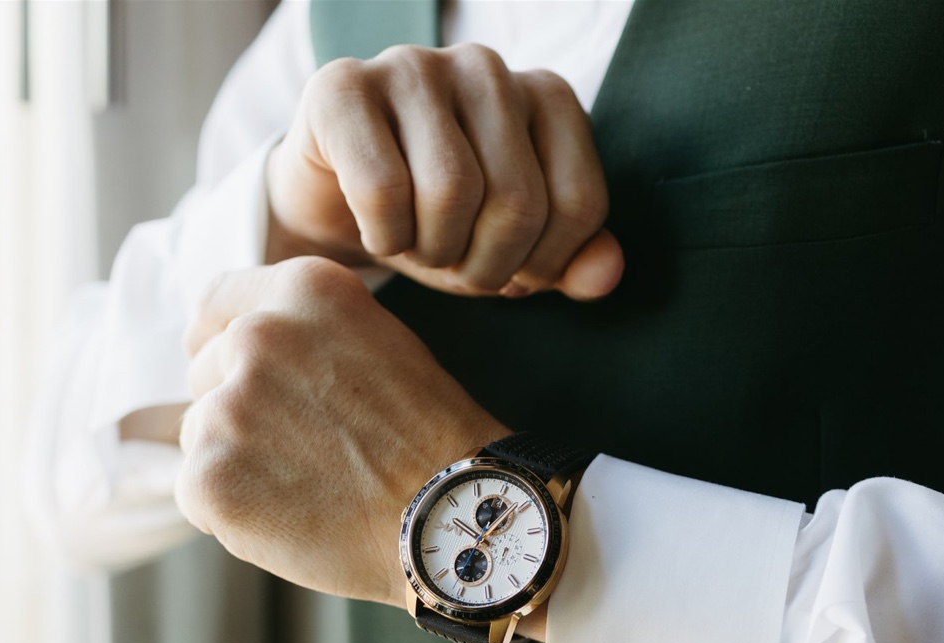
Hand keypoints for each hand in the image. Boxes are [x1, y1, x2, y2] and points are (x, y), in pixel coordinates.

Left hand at [176, 256, 508, 604]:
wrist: (453, 518)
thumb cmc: (433, 442)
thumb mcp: (381, 345)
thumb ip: (310, 333)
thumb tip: (236, 346)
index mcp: (306, 292)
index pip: (217, 301)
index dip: (225, 340)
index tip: (245, 374)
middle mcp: (259, 335)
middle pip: (205, 370)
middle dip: (238, 407)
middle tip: (304, 450)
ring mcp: (228, 407)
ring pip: (199, 432)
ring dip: (236, 460)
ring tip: (309, 487)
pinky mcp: (209, 476)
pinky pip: (197, 491)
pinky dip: (234, 511)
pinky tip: (294, 517)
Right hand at [266, 44, 623, 300]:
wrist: (335, 197)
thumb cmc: (438, 220)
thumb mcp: (514, 250)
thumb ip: (569, 262)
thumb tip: (607, 275)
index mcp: (547, 95)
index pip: (580, 204)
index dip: (546, 266)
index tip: (512, 274)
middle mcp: (486, 66)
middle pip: (519, 202)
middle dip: (489, 267)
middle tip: (459, 271)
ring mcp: (413, 65)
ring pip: (452, 192)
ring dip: (436, 253)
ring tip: (422, 251)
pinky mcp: (342, 84)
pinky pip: (383, 189)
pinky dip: (385, 237)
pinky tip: (380, 234)